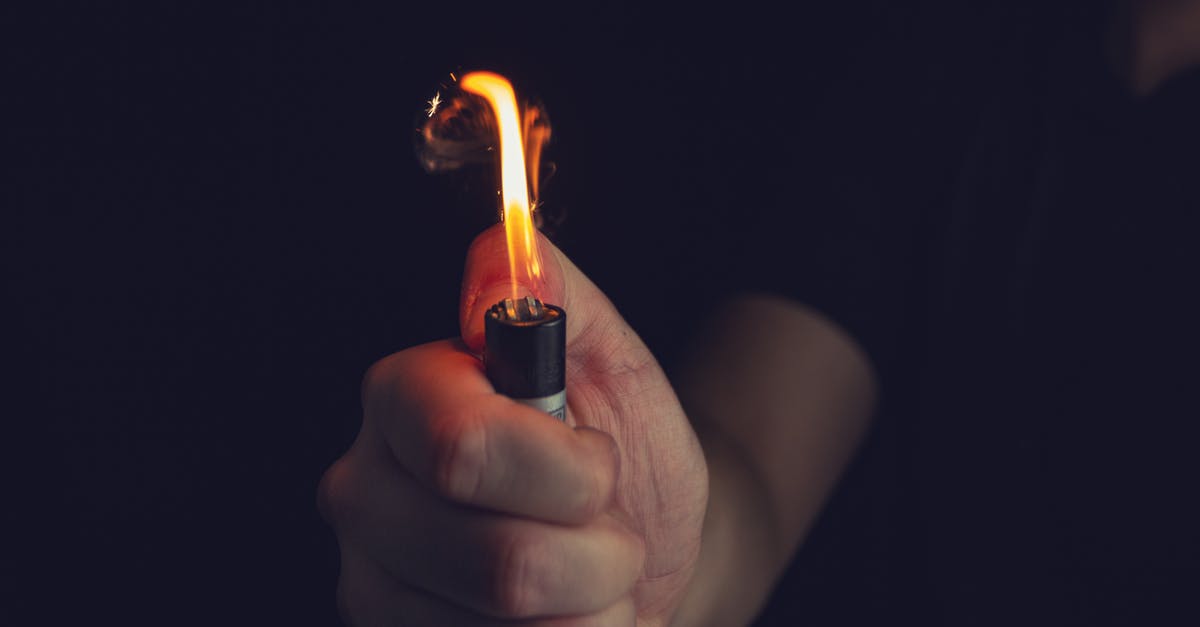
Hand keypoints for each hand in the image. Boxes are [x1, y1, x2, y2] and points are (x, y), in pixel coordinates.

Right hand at [319, 225, 707, 625]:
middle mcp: (364, 495)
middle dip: (597, 552)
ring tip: (584, 573)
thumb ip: (556, 294)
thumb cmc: (621, 445)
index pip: (462, 450)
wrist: (639, 545)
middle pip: (500, 564)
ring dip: (591, 607)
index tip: (598, 462)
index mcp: (404, 401)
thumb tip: (501, 251)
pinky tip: (560, 615)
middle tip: (602, 527)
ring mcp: (374, 588)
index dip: (567, 471)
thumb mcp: (610, 357)